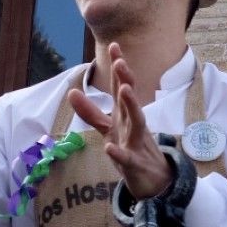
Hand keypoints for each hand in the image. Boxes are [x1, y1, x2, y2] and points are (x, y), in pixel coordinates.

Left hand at [69, 43, 173, 200]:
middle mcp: (133, 125)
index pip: (121, 87)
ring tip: (124, 89)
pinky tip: (110, 148)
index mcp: (125, 115)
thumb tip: (71, 91)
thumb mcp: (109, 129)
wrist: (155, 180)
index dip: (118, 68)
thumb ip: (90, 112)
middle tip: (121, 62)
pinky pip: (128, 158)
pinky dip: (119, 153)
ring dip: (132, 105)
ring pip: (137, 122)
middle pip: (129, 100)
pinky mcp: (135, 164)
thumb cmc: (132, 149)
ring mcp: (136, 143)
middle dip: (126, 80)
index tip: (114, 45)